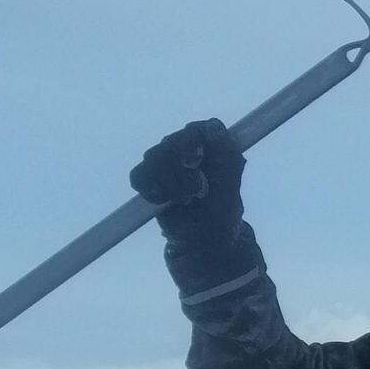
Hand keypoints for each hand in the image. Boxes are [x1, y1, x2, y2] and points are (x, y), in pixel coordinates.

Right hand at [130, 118, 244, 240]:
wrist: (203, 243)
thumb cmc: (222, 217)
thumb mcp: (230, 190)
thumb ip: (226, 158)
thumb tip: (214, 125)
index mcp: (211, 148)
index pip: (197, 130)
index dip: (194, 146)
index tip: (198, 164)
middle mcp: (187, 149)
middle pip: (171, 144)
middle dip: (183, 174)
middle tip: (198, 194)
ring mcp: (166, 162)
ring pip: (153, 158)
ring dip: (169, 185)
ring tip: (184, 200)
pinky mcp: (149, 178)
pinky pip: (139, 176)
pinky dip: (151, 191)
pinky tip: (164, 201)